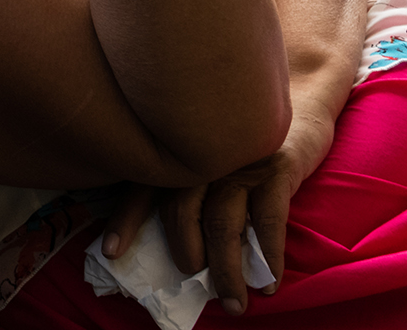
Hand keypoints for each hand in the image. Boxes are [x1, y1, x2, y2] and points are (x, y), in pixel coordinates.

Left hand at [101, 105, 334, 314]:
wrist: (295, 104)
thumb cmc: (238, 143)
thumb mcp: (201, 154)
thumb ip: (177, 184)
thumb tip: (157, 244)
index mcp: (177, 153)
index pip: (142, 189)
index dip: (124, 220)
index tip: (111, 252)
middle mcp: (202, 157)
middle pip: (181, 210)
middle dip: (184, 252)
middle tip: (191, 278)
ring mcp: (239, 163)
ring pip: (222, 223)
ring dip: (226, 269)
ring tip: (231, 302)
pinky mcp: (277, 169)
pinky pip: (269, 221)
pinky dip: (268, 257)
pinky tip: (268, 283)